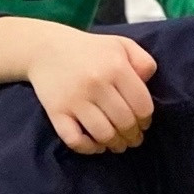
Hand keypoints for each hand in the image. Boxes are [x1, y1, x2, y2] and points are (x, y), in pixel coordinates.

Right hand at [28, 27, 158, 154]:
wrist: (45, 48)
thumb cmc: (90, 50)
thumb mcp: (121, 45)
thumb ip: (143, 60)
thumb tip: (148, 83)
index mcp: (115, 67)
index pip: (142, 106)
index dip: (146, 120)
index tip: (143, 123)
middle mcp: (96, 84)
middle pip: (125, 123)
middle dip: (133, 136)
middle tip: (133, 138)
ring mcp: (75, 99)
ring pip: (103, 134)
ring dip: (115, 144)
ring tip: (117, 145)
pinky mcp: (56, 112)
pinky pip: (75, 140)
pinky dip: (88, 148)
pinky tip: (96, 146)